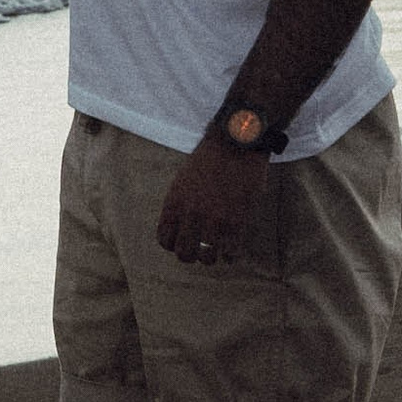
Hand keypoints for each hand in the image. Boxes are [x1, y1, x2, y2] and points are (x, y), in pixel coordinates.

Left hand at [155, 141, 274, 270]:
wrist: (235, 143)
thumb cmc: (210, 159)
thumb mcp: (183, 180)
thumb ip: (180, 204)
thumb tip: (181, 229)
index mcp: (174, 202)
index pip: (165, 240)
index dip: (174, 244)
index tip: (183, 241)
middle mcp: (191, 214)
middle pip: (184, 254)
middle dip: (192, 255)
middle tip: (200, 250)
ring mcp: (214, 220)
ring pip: (207, 258)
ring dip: (211, 258)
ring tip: (217, 251)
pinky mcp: (236, 221)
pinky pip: (230, 253)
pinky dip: (230, 256)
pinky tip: (232, 249)